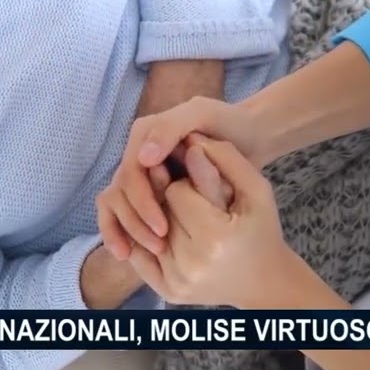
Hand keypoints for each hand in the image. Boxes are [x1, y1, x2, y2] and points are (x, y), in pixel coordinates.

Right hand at [97, 96, 267, 259]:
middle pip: (121, 193)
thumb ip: (171, 129)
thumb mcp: (202, 114)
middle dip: (135, 222)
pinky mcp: (150, 189)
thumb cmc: (229, 122)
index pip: (131, 174)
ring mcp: (143, 173)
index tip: (162, 229)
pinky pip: (126, 213)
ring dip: (128, 231)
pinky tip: (130, 255)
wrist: (250, 133)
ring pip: (119, 205)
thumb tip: (142, 159)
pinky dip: (124, 233)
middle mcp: (138, 153)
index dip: (142, 203)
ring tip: (151, 254)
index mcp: (144, 134)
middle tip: (159, 248)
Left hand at [128, 134, 297, 308]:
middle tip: (195, 204)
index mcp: (215, 237)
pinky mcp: (167, 293)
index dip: (187, 183)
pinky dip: (148, 241)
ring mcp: (176, 282)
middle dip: (172, 201)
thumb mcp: (257, 190)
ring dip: (160, 219)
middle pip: (158, 211)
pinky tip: (170, 234)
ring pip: (147, 231)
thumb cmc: (262, 230)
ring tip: (188, 221)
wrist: (266, 282)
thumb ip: (227, 160)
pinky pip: (140, 256)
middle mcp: (191, 264)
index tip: (203, 188)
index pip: (175, 191)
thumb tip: (190, 143)